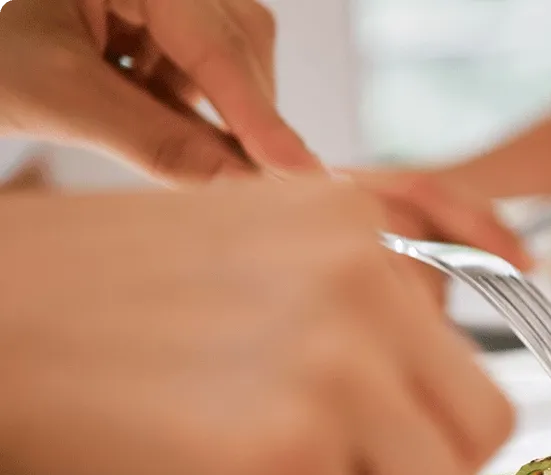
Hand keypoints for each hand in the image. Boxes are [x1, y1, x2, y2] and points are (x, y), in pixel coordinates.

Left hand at [0, 0, 318, 182]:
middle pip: (238, 39)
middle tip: (248, 184)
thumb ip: (156, 142)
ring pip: (229, 53)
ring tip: (144, 123)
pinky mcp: (154, 7)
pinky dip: (185, 99)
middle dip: (241, 112)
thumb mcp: (57, 95)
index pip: (217, 41)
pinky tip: (145, 106)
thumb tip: (239, 193)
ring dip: (212, 107)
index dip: (261, 116)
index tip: (306, 177)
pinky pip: (198, 59)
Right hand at [0, 179, 513, 474]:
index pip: (468, 357)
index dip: (432, 425)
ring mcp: (335, 360)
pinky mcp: (285, 450)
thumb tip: (407, 411)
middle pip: (482, 428)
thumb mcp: (244, 264)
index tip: (403, 455)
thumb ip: (344, 321)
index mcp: (353, 227)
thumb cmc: (73, 306)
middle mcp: (363, 278)